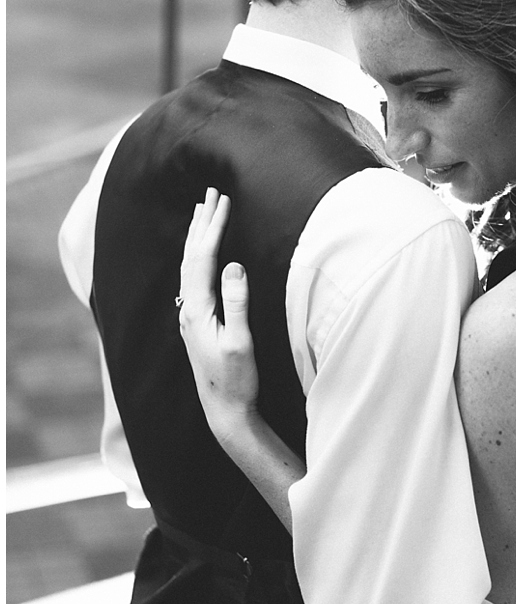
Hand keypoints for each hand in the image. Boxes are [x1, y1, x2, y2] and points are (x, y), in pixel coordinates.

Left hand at [178, 189, 260, 434]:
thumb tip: (232, 265)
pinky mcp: (197, 322)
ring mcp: (190, 316)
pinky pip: (194, 278)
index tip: (224, 200)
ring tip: (202, 213)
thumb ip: (236, 303)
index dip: (214, 227)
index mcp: (196, 309)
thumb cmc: (236, 379)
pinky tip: (202, 255)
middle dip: (201, 222)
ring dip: (197, 237)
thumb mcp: (240, 342)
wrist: (224, 410)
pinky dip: (198, 257)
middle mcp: (187, 309)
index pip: (203, 258)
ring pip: (189, 266)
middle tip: (210, 193)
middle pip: (191, 256)